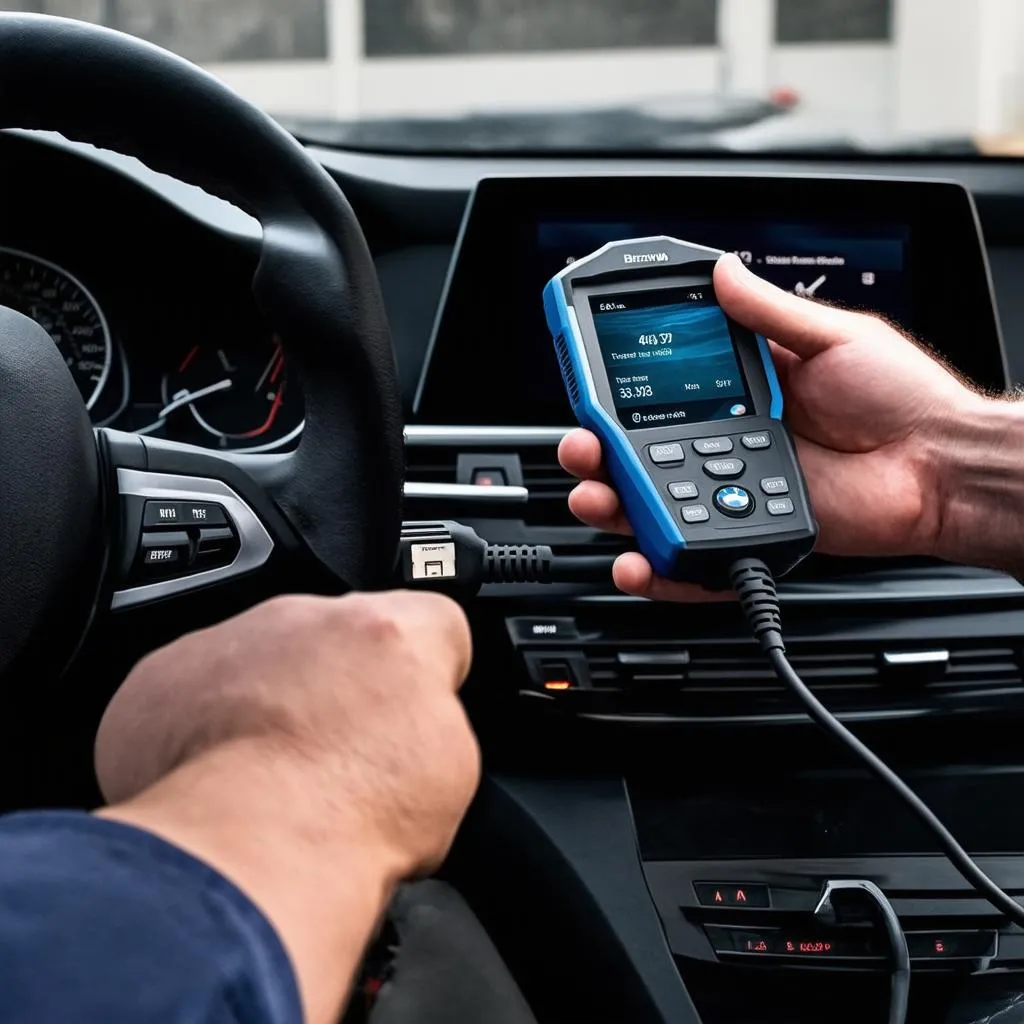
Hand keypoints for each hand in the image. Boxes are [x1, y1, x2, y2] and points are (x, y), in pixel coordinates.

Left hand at [96, 591, 479, 1023]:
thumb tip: (412, 727)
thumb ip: (435, 717)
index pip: (432, 622)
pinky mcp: (164, 676)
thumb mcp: (452, 770)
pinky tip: (220, 784)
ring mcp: (230, 640)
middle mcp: (307, 616)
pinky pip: (195, 687)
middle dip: (343, 687)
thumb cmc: (346, 819)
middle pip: (340, 637)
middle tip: (343, 761)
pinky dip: (206, 727)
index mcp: (388, 630)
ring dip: (274, 704)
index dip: (429, 672)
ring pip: (265, 657)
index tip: (415, 713)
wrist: (244, 857)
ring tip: (276, 783)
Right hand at [560, 252, 982, 598]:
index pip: (661, 391)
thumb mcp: (834, 337)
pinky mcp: (752, 534)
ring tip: (601, 501)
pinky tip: (639, 563)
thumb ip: (770, 313)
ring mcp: (737, 492)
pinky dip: (663, 570)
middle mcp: (729, 444)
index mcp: (741, 393)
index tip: (587, 385)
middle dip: (599, 457)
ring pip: (657, 509)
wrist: (942, 465)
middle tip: (584, 451)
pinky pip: (697, 562)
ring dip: (616, 509)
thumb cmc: (904, 398)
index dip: (618, 392)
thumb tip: (723, 272)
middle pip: (642, 457)